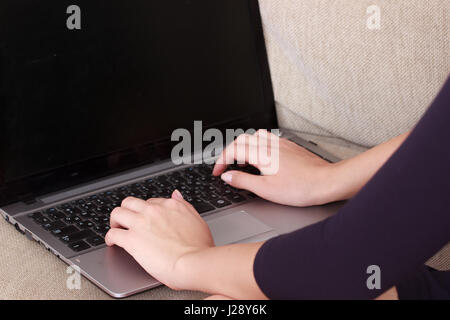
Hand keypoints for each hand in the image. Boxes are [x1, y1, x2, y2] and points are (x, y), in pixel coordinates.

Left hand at [105, 190, 213, 289]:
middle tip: (126, 220)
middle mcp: (154, 210)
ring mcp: (141, 223)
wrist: (193, 262)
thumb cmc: (200, 248)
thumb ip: (184, 206)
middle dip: (126, 211)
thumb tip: (176, 194)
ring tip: (116, 229)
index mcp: (171, 206)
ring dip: (115, 221)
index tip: (145, 219)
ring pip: (117, 213)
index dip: (146, 212)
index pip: (151, 202)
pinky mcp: (131, 239)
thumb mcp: (197, 220)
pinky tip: (112, 243)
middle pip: (130, 202)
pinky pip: (112, 233)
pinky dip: (110, 238)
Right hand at [213, 129, 335, 206]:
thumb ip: (243, 181)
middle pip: (242, 139)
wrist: (326, 182)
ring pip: (256, 135)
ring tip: (242, 160)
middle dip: (230, 152)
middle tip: (226, 166)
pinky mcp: (290, 147)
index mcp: (262, 154)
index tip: (218, 172)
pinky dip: (259, 145)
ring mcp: (281, 144)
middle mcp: (270, 144)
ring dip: (244, 145)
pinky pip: (269, 138)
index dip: (221, 161)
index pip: (233, 150)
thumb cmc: (300, 187)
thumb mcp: (266, 189)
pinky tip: (263, 157)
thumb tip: (227, 176)